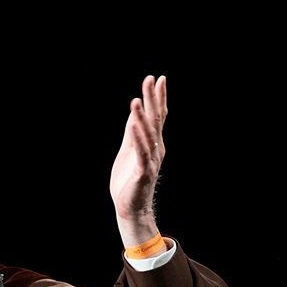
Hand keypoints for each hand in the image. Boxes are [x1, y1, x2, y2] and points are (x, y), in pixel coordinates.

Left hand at [109, 75, 166, 247]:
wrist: (130, 208)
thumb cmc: (128, 180)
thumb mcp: (128, 150)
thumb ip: (132, 132)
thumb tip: (134, 112)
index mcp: (153, 143)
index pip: (157, 116)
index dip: (157, 98)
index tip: (157, 78)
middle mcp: (156, 149)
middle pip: (155, 120)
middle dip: (153, 99)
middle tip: (152, 79)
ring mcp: (150, 160)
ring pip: (148, 135)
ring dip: (142, 117)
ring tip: (136, 100)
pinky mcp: (143, 172)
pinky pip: (141, 152)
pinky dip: (137, 138)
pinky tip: (133, 125)